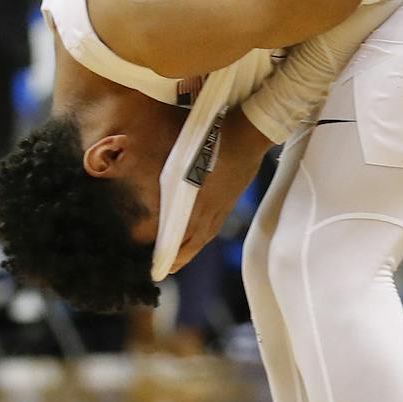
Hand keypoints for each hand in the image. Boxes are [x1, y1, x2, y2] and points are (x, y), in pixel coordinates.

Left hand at [171, 109, 271, 272]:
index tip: (155, 264)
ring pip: (205, 235)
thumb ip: (169, 175)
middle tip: (164, 269)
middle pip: (193, 242)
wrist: (250, 131)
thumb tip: (152, 185)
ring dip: (191, 250)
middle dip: (178, 258)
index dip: (168, 252)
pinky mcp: (231, 199)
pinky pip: (215, 225)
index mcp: (198, 200)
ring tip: (179, 259)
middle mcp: (212, 208)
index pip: (180, 236)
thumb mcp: (182, 152)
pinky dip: (203, 237)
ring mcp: (224, 205)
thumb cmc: (213, 135)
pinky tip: (198, 237)